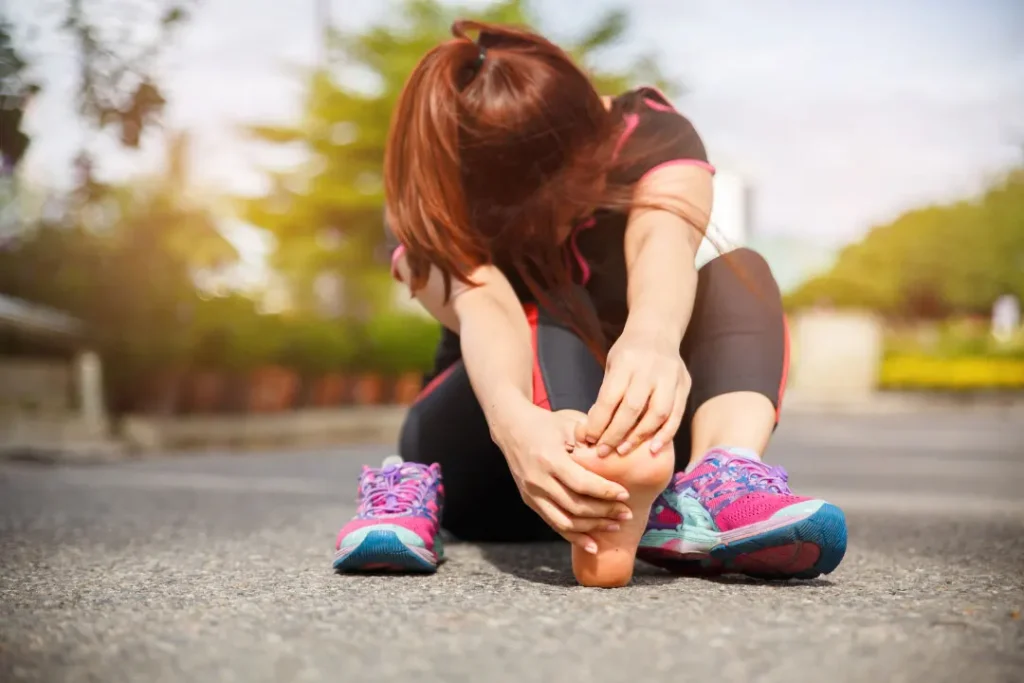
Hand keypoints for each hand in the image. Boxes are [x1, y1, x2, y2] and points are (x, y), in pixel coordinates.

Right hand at [493, 405, 632, 553]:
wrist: (511, 428)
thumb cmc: (546, 423)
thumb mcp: (569, 422)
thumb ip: (591, 439)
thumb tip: (618, 455)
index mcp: (549, 458)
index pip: (582, 483)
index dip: (605, 492)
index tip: (625, 495)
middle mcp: (538, 480)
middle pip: (575, 506)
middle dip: (604, 513)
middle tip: (626, 513)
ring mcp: (532, 493)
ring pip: (565, 521)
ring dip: (592, 528)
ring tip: (614, 527)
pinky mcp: (530, 501)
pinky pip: (554, 524)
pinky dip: (573, 536)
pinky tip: (592, 544)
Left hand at [576, 327, 690, 455]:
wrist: (657, 331)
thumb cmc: (628, 353)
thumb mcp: (611, 365)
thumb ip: (607, 393)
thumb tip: (594, 429)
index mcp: (626, 362)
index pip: (610, 398)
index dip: (599, 422)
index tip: (589, 438)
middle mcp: (650, 369)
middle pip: (633, 408)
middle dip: (616, 434)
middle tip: (603, 451)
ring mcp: (670, 377)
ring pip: (658, 413)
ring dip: (639, 436)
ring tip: (623, 450)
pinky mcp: (684, 384)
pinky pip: (677, 414)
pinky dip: (665, 434)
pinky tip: (653, 448)